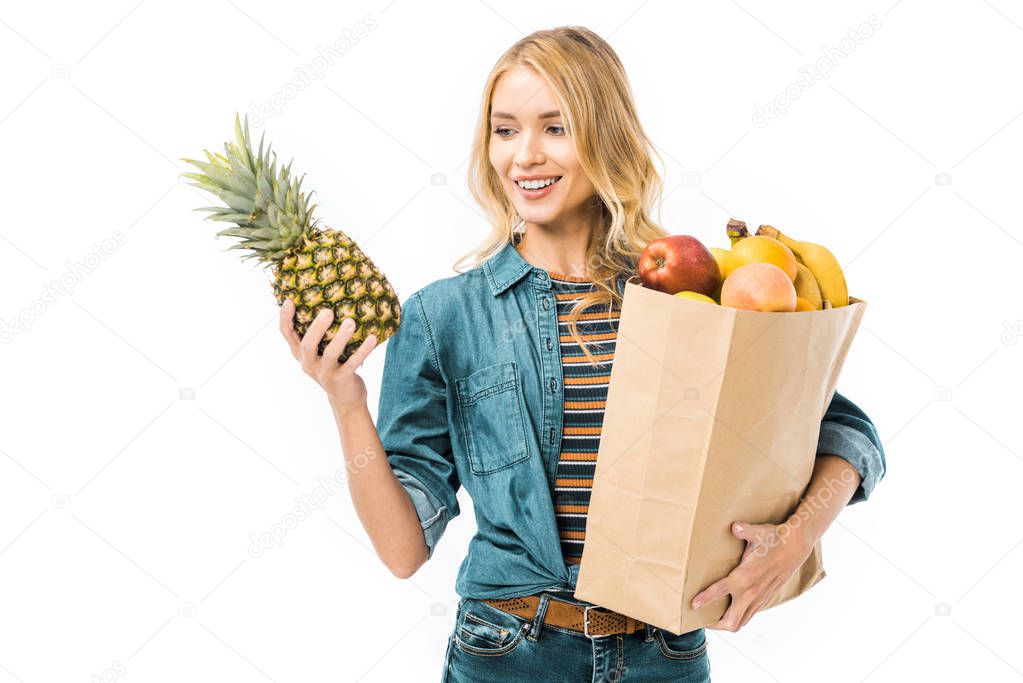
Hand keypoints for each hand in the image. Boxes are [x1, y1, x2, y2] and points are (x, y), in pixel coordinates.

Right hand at [279, 299, 378, 410]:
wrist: (345, 397)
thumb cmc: (332, 365)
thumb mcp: (320, 351)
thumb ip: (319, 333)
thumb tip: (328, 300)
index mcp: (300, 353)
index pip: (286, 335)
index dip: (285, 318)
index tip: (289, 300)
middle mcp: (308, 363)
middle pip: (307, 345)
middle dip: (316, 328)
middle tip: (327, 311)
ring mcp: (324, 373)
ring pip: (330, 354)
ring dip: (341, 338)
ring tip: (350, 322)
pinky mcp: (341, 379)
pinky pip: (352, 363)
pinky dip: (363, 350)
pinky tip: (372, 338)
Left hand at [691, 519, 813, 631]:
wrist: (796, 547)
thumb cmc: (774, 539)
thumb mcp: (758, 532)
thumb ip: (744, 531)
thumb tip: (734, 527)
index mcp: (745, 576)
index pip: (720, 591)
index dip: (705, 599)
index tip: (693, 605)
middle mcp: (751, 592)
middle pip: (731, 620)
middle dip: (715, 624)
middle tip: (702, 619)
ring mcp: (759, 597)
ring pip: (741, 622)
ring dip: (727, 623)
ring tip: (712, 618)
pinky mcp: (765, 598)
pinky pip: (749, 615)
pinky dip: (738, 617)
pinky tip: (730, 609)